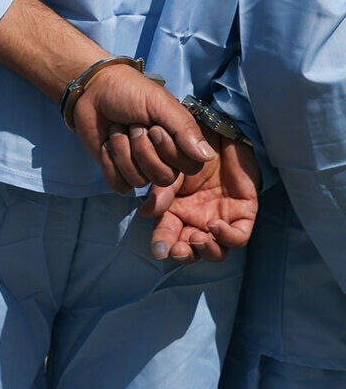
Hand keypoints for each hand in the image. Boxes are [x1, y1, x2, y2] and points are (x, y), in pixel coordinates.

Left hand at [71, 65, 216, 192]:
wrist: (93, 91)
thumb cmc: (130, 92)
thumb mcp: (161, 104)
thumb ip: (184, 129)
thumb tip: (207, 157)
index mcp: (179, 142)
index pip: (190, 167)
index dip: (170, 151)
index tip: (154, 127)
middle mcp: (163, 158)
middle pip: (164, 178)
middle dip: (142, 150)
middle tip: (133, 126)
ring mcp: (139, 167)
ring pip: (139, 182)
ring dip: (123, 152)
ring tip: (118, 130)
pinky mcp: (116, 173)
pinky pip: (119, 186)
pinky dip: (110, 164)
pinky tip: (106, 144)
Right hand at [137, 130, 260, 262]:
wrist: (220, 134)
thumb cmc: (191, 152)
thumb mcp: (172, 171)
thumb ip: (161, 193)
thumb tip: (145, 214)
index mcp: (177, 213)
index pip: (168, 235)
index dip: (162, 244)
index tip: (158, 250)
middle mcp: (198, 221)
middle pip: (191, 250)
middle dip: (184, 254)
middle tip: (177, 250)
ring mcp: (222, 220)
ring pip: (216, 250)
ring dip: (205, 250)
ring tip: (197, 239)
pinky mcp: (244, 216)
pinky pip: (238, 237)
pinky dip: (226, 237)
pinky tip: (215, 226)